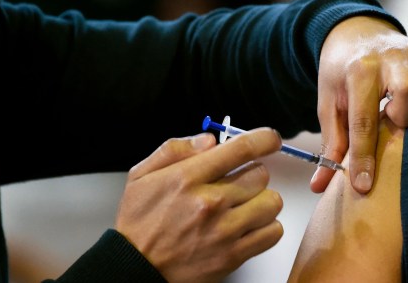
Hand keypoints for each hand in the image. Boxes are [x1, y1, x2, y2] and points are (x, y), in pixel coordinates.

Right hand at [114, 129, 283, 282]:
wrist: (135, 268)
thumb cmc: (139, 222)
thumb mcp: (142, 175)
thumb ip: (175, 149)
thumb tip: (210, 140)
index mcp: (188, 178)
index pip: (241, 149)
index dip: (264, 139)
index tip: (270, 139)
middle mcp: (210, 203)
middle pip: (261, 174)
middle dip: (252, 173)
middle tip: (238, 182)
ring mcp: (224, 230)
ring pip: (271, 202)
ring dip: (262, 200)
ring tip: (245, 205)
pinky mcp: (233, 255)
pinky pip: (272, 232)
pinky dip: (266, 226)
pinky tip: (249, 224)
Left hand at [312, 16, 407, 193]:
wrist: (355, 33)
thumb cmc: (342, 77)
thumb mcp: (329, 106)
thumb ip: (330, 145)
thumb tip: (320, 186)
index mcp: (358, 71)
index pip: (363, 120)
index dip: (364, 157)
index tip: (364, 186)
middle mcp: (390, 57)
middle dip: (406, 115)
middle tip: (396, 121)